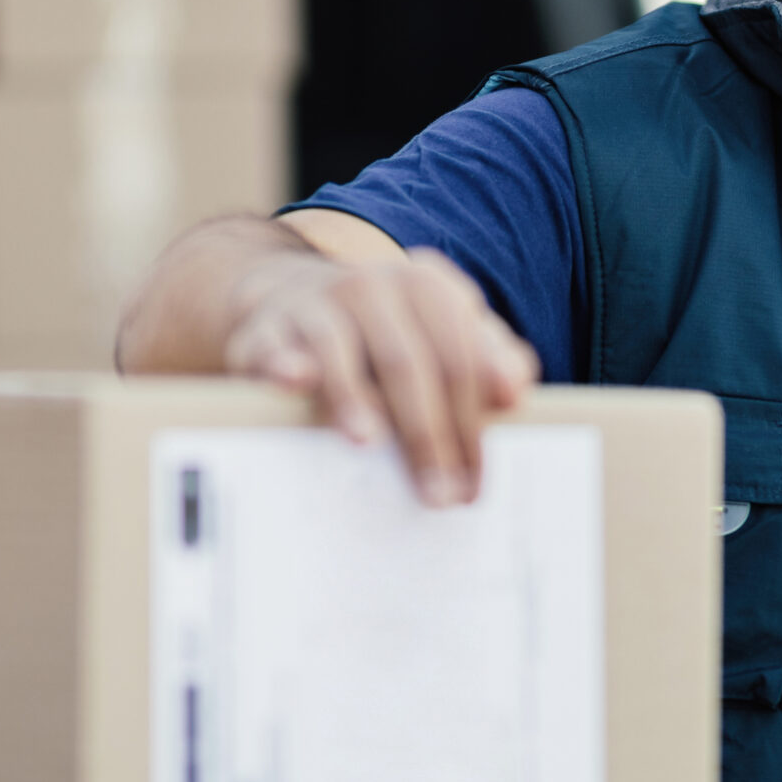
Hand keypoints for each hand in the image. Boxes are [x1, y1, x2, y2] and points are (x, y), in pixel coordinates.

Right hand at [223, 249, 540, 506]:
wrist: (296, 295)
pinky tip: (294, 382)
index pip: (460, 358)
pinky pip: (273, 346)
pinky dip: (282, 362)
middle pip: (408, 363)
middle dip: (426, 434)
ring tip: (369, 443)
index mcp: (427, 286)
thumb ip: (490, 358)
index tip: (476, 480)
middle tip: (437, 495)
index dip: (472, 422)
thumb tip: (514, 390)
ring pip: (340, 350)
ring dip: (354, 397)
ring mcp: (316, 303)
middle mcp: (372, 286)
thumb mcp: (444, 334)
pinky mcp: (266, 326)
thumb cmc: (388, 333)